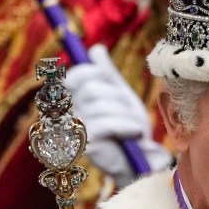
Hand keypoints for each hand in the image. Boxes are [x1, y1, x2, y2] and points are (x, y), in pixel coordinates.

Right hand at [64, 44, 170, 186]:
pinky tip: (135, 133)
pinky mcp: (85, 144)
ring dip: (127, 115)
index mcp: (74, 100)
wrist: (140, 159)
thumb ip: (107, 74)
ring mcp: (75, 130)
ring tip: (135, 127)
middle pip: (92, 89)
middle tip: (130, 111)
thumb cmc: (128, 128)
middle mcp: (68, 115)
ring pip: (102, 105)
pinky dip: (127, 126)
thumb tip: (96, 49)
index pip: (75, 76)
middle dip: (118, 97)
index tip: (111, 83)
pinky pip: (106, 123)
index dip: (96, 74)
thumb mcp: (120, 96)